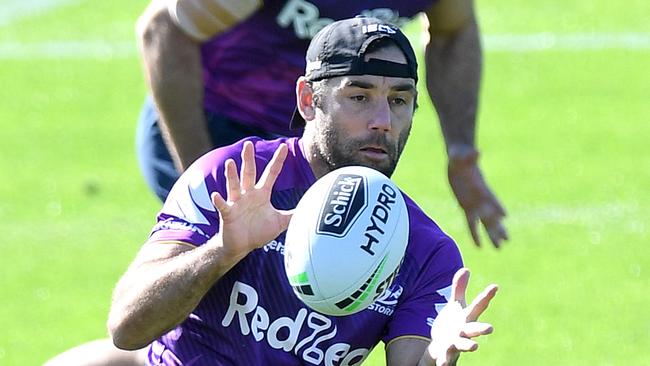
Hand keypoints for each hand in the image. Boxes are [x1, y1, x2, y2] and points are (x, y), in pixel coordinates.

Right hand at [211, 141, 291, 257]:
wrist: (241, 246)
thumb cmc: (259, 232)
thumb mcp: (279, 223)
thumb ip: (293, 215)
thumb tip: (310, 209)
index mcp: (261, 194)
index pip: (271, 173)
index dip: (278, 161)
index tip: (284, 147)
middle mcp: (248, 194)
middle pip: (249, 173)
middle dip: (248, 159)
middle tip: (249, 144)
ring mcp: (237, 203)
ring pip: (234, 186)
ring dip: (232, 175)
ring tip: (230, 163)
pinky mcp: (228, 214)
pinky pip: (223, 205)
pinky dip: (219, 200)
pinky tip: (216, 194)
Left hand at [421, 268, 497, 365]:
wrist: (442, 346)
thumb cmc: (453, 324)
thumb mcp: (455, 306)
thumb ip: (459, 289)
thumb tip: (466, 268)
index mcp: (467, 318)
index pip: (478, 306)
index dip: (486, 296)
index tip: (495, 286)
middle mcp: (465, 331)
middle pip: (475, 329)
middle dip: (482, 328)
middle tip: (490, 328)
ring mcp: (456, 343)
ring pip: (463, 345)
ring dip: (468, 346)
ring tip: (474, 347)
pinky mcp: (445, 352)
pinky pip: (445, 358)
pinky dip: (444, 361)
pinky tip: (442, 364)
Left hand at [447, 146, 507, 247]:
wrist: (458, 158)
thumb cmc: (460, 155)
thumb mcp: (462, 156)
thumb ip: (469, 156)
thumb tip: (475, 151)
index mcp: (481, 187)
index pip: (491, 198)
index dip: (497, 206)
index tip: (504, 216)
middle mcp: (481, 198)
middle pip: (491, 215)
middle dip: (498, 227)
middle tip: (507, 241)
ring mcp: (475, 203)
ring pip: (485, 222)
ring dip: (492, 234)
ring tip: (500, 247)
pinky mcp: (466, 206)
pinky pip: (471, 223)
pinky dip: (475, 233)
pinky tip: (479, 245)